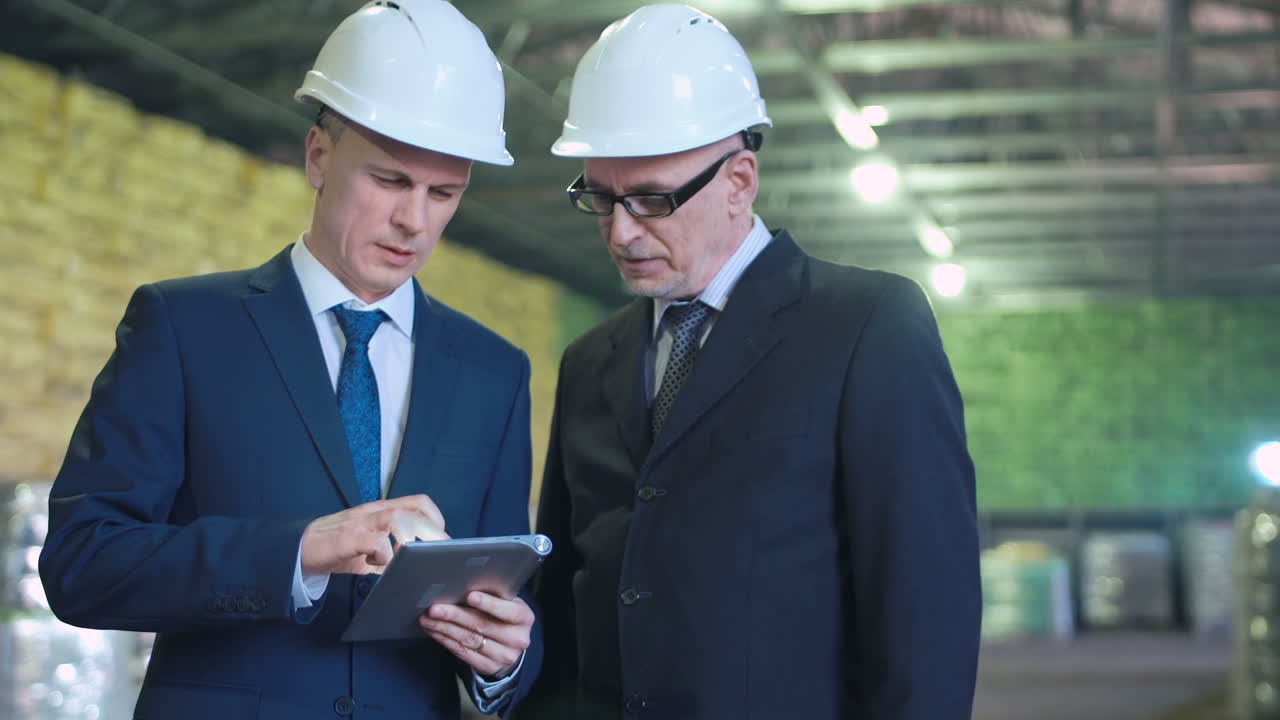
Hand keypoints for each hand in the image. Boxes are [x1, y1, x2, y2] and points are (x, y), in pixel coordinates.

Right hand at [301, 494, 447, 574]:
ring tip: (413, 559)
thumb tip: (414, 569)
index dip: (435, 518)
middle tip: (440, 553)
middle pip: (414, 509)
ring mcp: (360, 523)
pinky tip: (379, 566)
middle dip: (434, 531)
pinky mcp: (347, 538)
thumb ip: (390, 554)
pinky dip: (385, 555)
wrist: (298, 550)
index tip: (442, 540)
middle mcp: (373, 512)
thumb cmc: (336, 549)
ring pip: (397, 518)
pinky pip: (375, 541)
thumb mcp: (368, 550)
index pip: (417, 503)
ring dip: (413, 539)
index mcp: (380, 512)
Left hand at [420, 591, 533, 679]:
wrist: (511, 644)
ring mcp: (504, 656)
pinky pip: (463, 653)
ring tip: (427, 619)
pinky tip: (435, 632)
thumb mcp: (507, 602)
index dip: (488, 604)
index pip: (507, 611)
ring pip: (468, 640)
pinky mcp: (489, 667)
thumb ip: (492, 595)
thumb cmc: (504, 615)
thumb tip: (461, 586)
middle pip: (482, 625)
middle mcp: (517, 639)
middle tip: (435, 608)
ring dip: (444, 629)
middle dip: (455, 615)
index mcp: (524, 618)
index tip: (470, 596)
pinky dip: (446, 641)